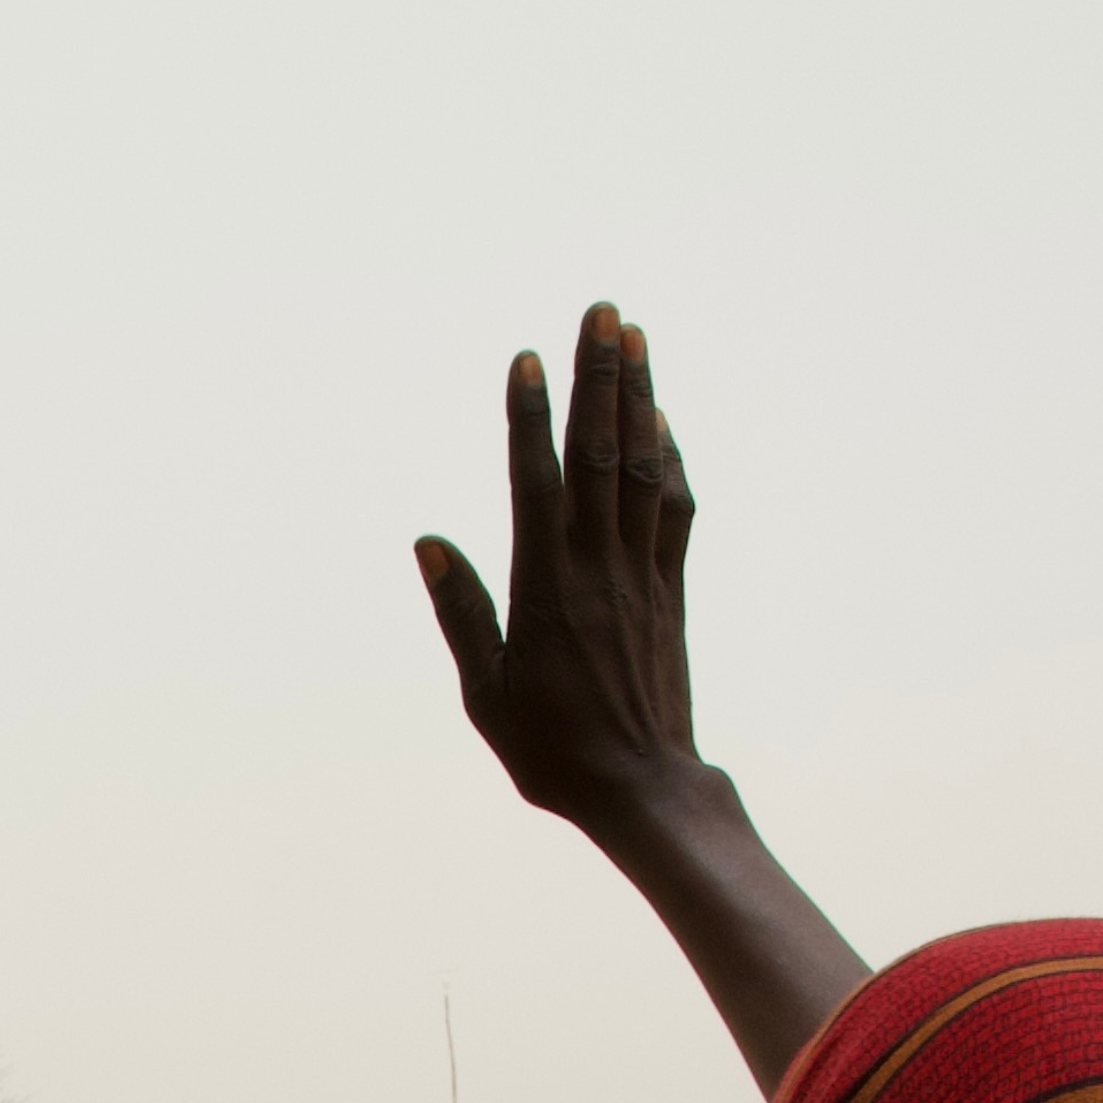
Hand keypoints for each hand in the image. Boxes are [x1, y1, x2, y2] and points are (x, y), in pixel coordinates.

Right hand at [410, 304, 873, 1086]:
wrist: (643, 791)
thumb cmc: (552, 751)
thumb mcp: (485, 691)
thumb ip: (462, 611)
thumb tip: (429, 541)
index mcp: (547, 587)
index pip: (535, 481)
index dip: (531, 417)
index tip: (528, 358)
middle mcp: (598, 566)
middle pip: (601, 453)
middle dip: (601, 378)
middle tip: (603, 312)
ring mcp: (641, 574)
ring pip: (643, 466)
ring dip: (640, 397)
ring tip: (636, 337)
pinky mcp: (670, 590)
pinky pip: (674, 508)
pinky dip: (669, 458)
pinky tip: (664, 423)